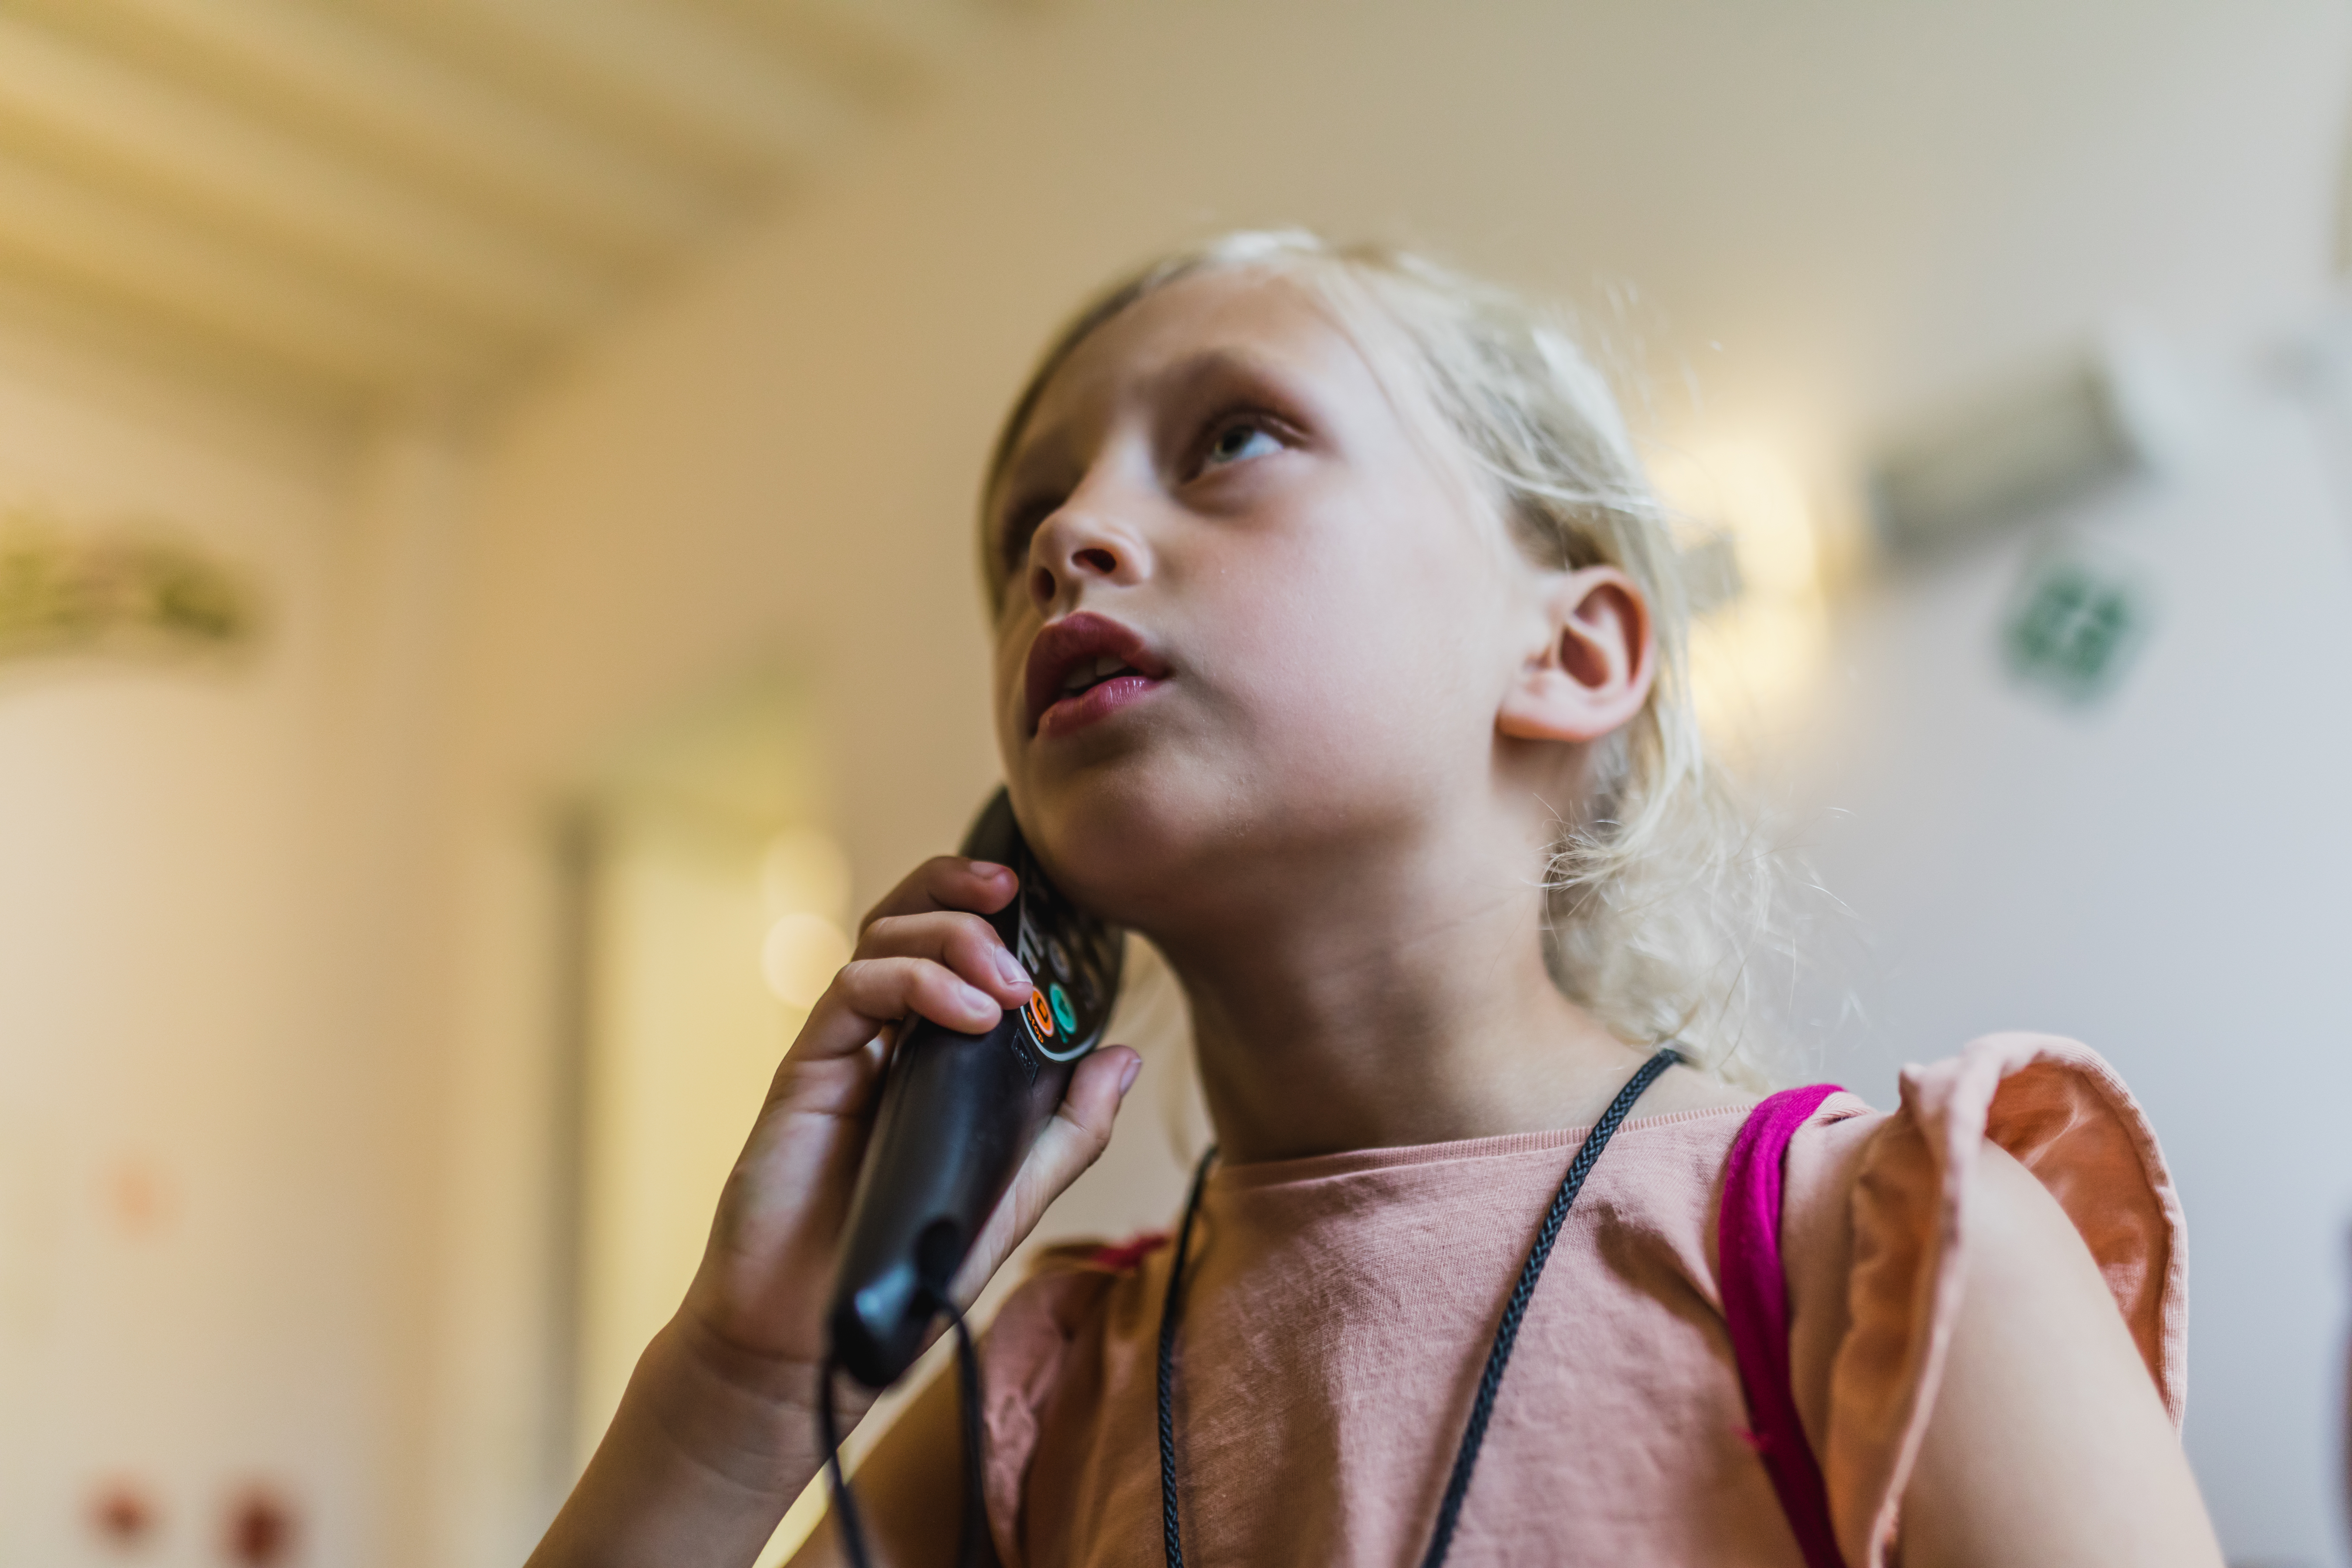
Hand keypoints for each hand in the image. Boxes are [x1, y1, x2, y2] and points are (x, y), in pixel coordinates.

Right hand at [682, 852, 1138, 1399]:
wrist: (813, 1337)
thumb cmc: (906, 1269)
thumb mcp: (1013, 1193)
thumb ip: (1068, 1129)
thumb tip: (1124, 1058)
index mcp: (932, 1055)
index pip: (952, 949)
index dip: (989, 911)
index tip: (1042, 899)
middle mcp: (884, 1039)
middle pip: (911, 919)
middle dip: (964, 895)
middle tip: (1019, 905)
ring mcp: (844, 1051)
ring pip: (881, 940)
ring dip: (951, 939)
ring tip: (1007, 986)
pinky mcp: (807, 1071)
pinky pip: (851, 993)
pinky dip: (914, 985)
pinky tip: (968, 1017)